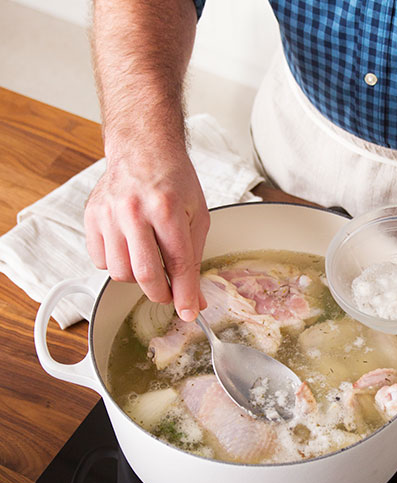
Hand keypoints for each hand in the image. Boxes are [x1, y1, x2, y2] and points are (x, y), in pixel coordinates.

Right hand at [84, 149, 209, 321]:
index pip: (178, 264)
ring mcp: (109, 214)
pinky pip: (100, 261)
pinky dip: (118, 264)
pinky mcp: (92, 217)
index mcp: (167, 209)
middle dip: (162, 294)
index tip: (189, 312)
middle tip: (171, 292)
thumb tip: (195, 298)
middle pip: (145, 275)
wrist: (144, 149)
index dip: (185, 295)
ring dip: (139, 279)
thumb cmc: (174, 180)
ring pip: (120, 273)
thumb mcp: (196, 216)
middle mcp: (134, 211)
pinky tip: (131, 249)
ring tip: (151, 262)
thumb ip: (195, 260)